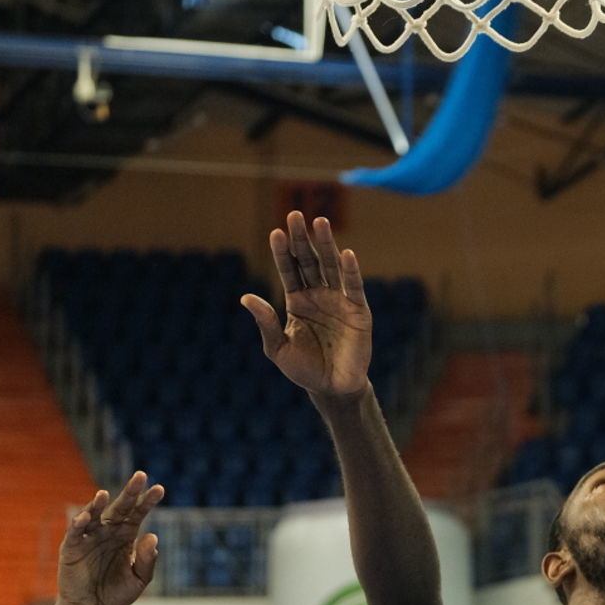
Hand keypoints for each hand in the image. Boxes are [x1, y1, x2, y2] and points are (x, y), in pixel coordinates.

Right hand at [55, 472, 161, 604]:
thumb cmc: (116, 593)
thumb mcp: (138, 580)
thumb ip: (146, 561)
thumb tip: (152, 536)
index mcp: (126, 535)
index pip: (138, 513)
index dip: (148, 501)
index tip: (159, 489)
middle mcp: (108, 531)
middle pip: (120, 507)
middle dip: (130, 492)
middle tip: (140, 476)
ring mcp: (89, 537)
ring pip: (94, 515)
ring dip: (98, 504)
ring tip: (104, 494)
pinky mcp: (71, 548)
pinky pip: (75, 533)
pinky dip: (78, 524)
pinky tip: (85, 517)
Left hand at [242, 211, 371, 397]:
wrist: (332, 389)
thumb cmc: (304, 370)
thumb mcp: (277, 348)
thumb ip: (266, 323)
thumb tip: (245, 298)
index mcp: (298, 301)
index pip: (289, 270)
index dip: (282, 252)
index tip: (275, 232)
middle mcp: (319, 295)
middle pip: (309, 261)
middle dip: (302, 239)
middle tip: (294, 214)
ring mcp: (340, 301)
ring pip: (331, 266)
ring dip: (326, 244)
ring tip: (319, 221)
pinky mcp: (359, 312)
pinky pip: (354, 288)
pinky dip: (351, 271)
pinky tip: (346, 254)